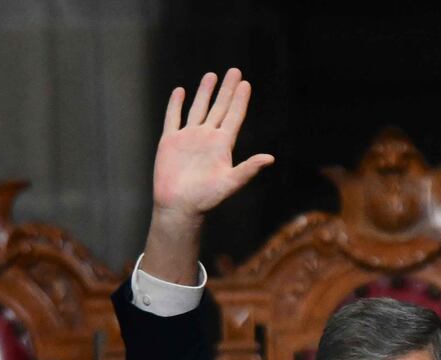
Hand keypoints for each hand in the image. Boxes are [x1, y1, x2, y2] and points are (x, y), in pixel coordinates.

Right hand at [153, 69, 273, 219]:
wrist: (179, 208)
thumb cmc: (205, 200)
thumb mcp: (229, 183)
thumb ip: (248, 170)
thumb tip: (270, 158)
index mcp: (221, 146)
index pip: (234, 117)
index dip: (240, 100)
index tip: (246, 83)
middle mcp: (207, 139)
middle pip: (219, 108)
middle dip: (227, 90)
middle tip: (235, 71)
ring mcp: (188, 139)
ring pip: (198, 109)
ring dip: (205, 92)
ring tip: (212, 75)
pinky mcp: (170, 142)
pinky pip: (173, 118)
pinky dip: (176, 105)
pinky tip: (180, 92)